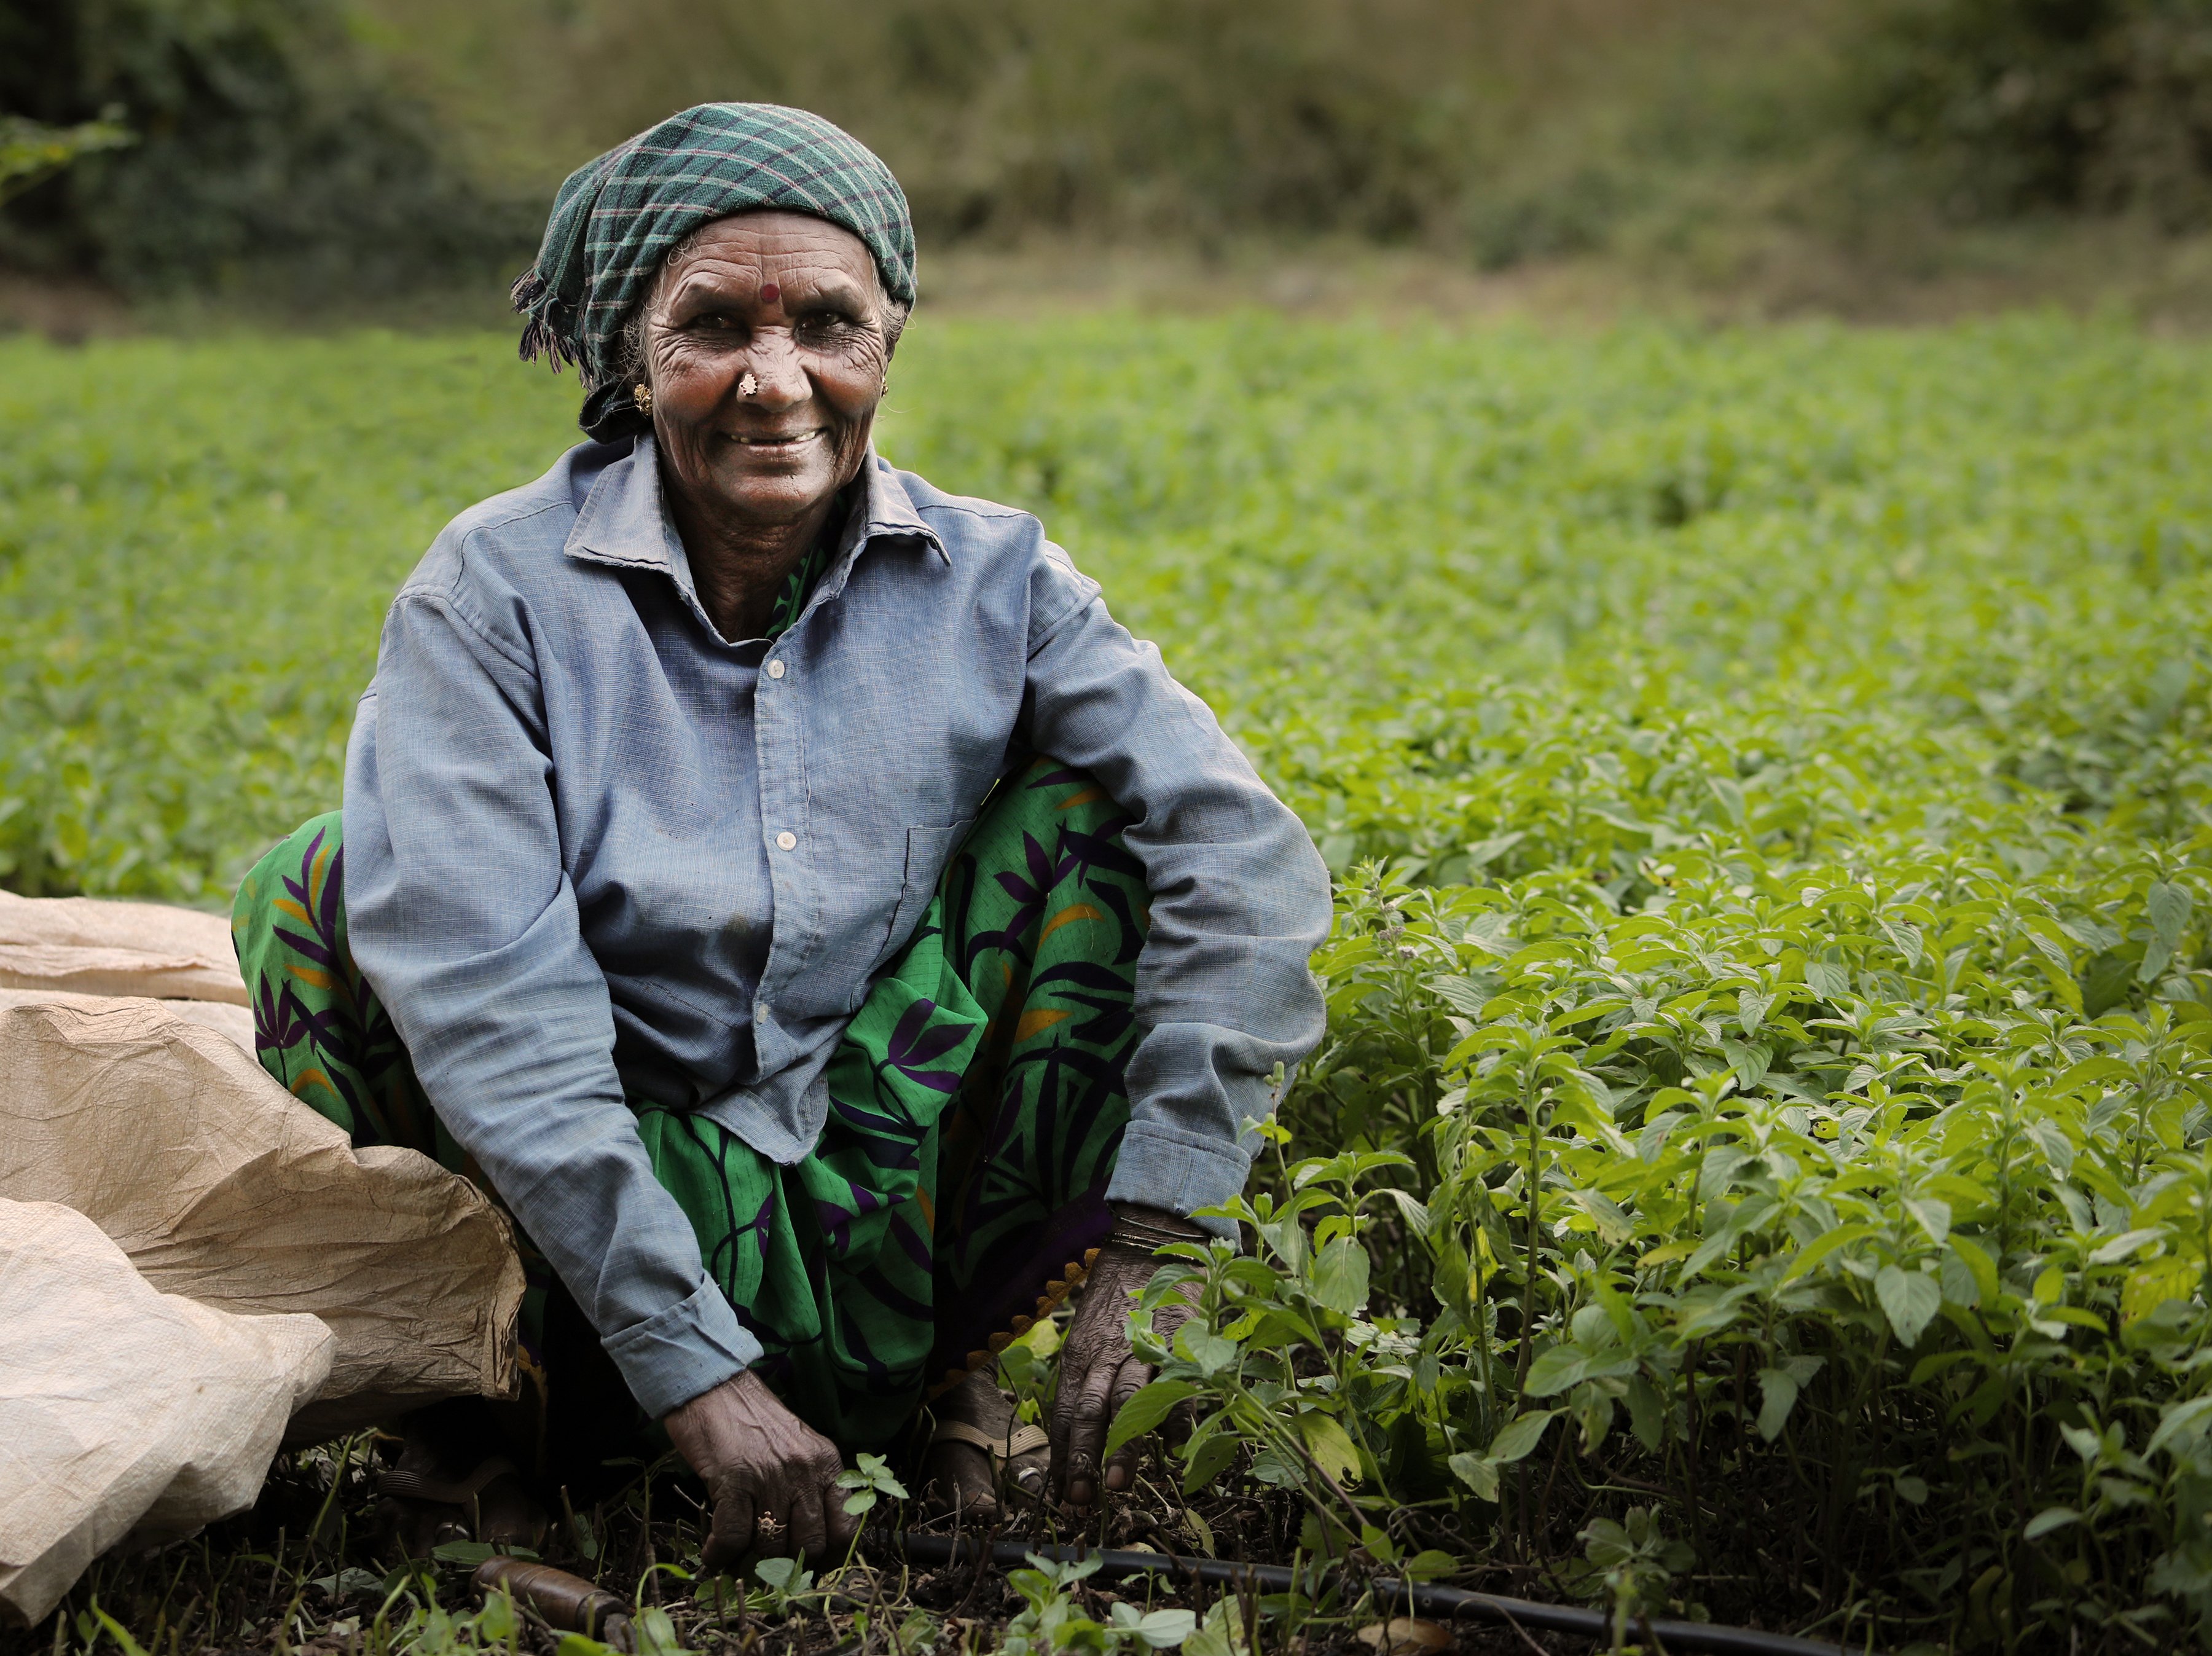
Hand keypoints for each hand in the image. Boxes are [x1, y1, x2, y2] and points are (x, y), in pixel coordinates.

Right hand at [663, 1369, 854, 1569]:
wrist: (715, 1386)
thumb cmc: (753, 1420)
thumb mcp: (797, 1446)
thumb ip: (809, 1486)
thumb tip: (810, 1542)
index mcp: (825, 1462)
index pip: (845, 1527)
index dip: (829, 1558)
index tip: (811, 1567)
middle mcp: (803, 1470)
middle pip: (808, 1545)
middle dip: (788, 1564)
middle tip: (769, 1566)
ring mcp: (770, 1476)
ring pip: (771, 1546)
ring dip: (752, 1560)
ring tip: (739, 1556)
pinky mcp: (734, 1481)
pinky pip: (732, 1538)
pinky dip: (721, 1555)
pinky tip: (714, 1554)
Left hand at [1051, 1204, 1203, 1509]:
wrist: (1149, 1246)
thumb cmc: (1114, 1303)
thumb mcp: (1087, 1337)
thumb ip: (1084, 1381)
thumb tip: (1076, 1437)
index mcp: (1078, 1356)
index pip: (1065, 1413)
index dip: (1063, 1455)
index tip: (1062, 1496)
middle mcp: (1104, 1354)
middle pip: (1089, 1411)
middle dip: (1083, 1457)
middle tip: (1081, 1500)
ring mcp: (1140, 1347)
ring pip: (1127, 1402)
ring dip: (1122, 1445)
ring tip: (1118, 1485)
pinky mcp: (1177, 1340)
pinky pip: (1177, 1386)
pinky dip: (1176, 1419)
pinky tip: (1175, 1451)